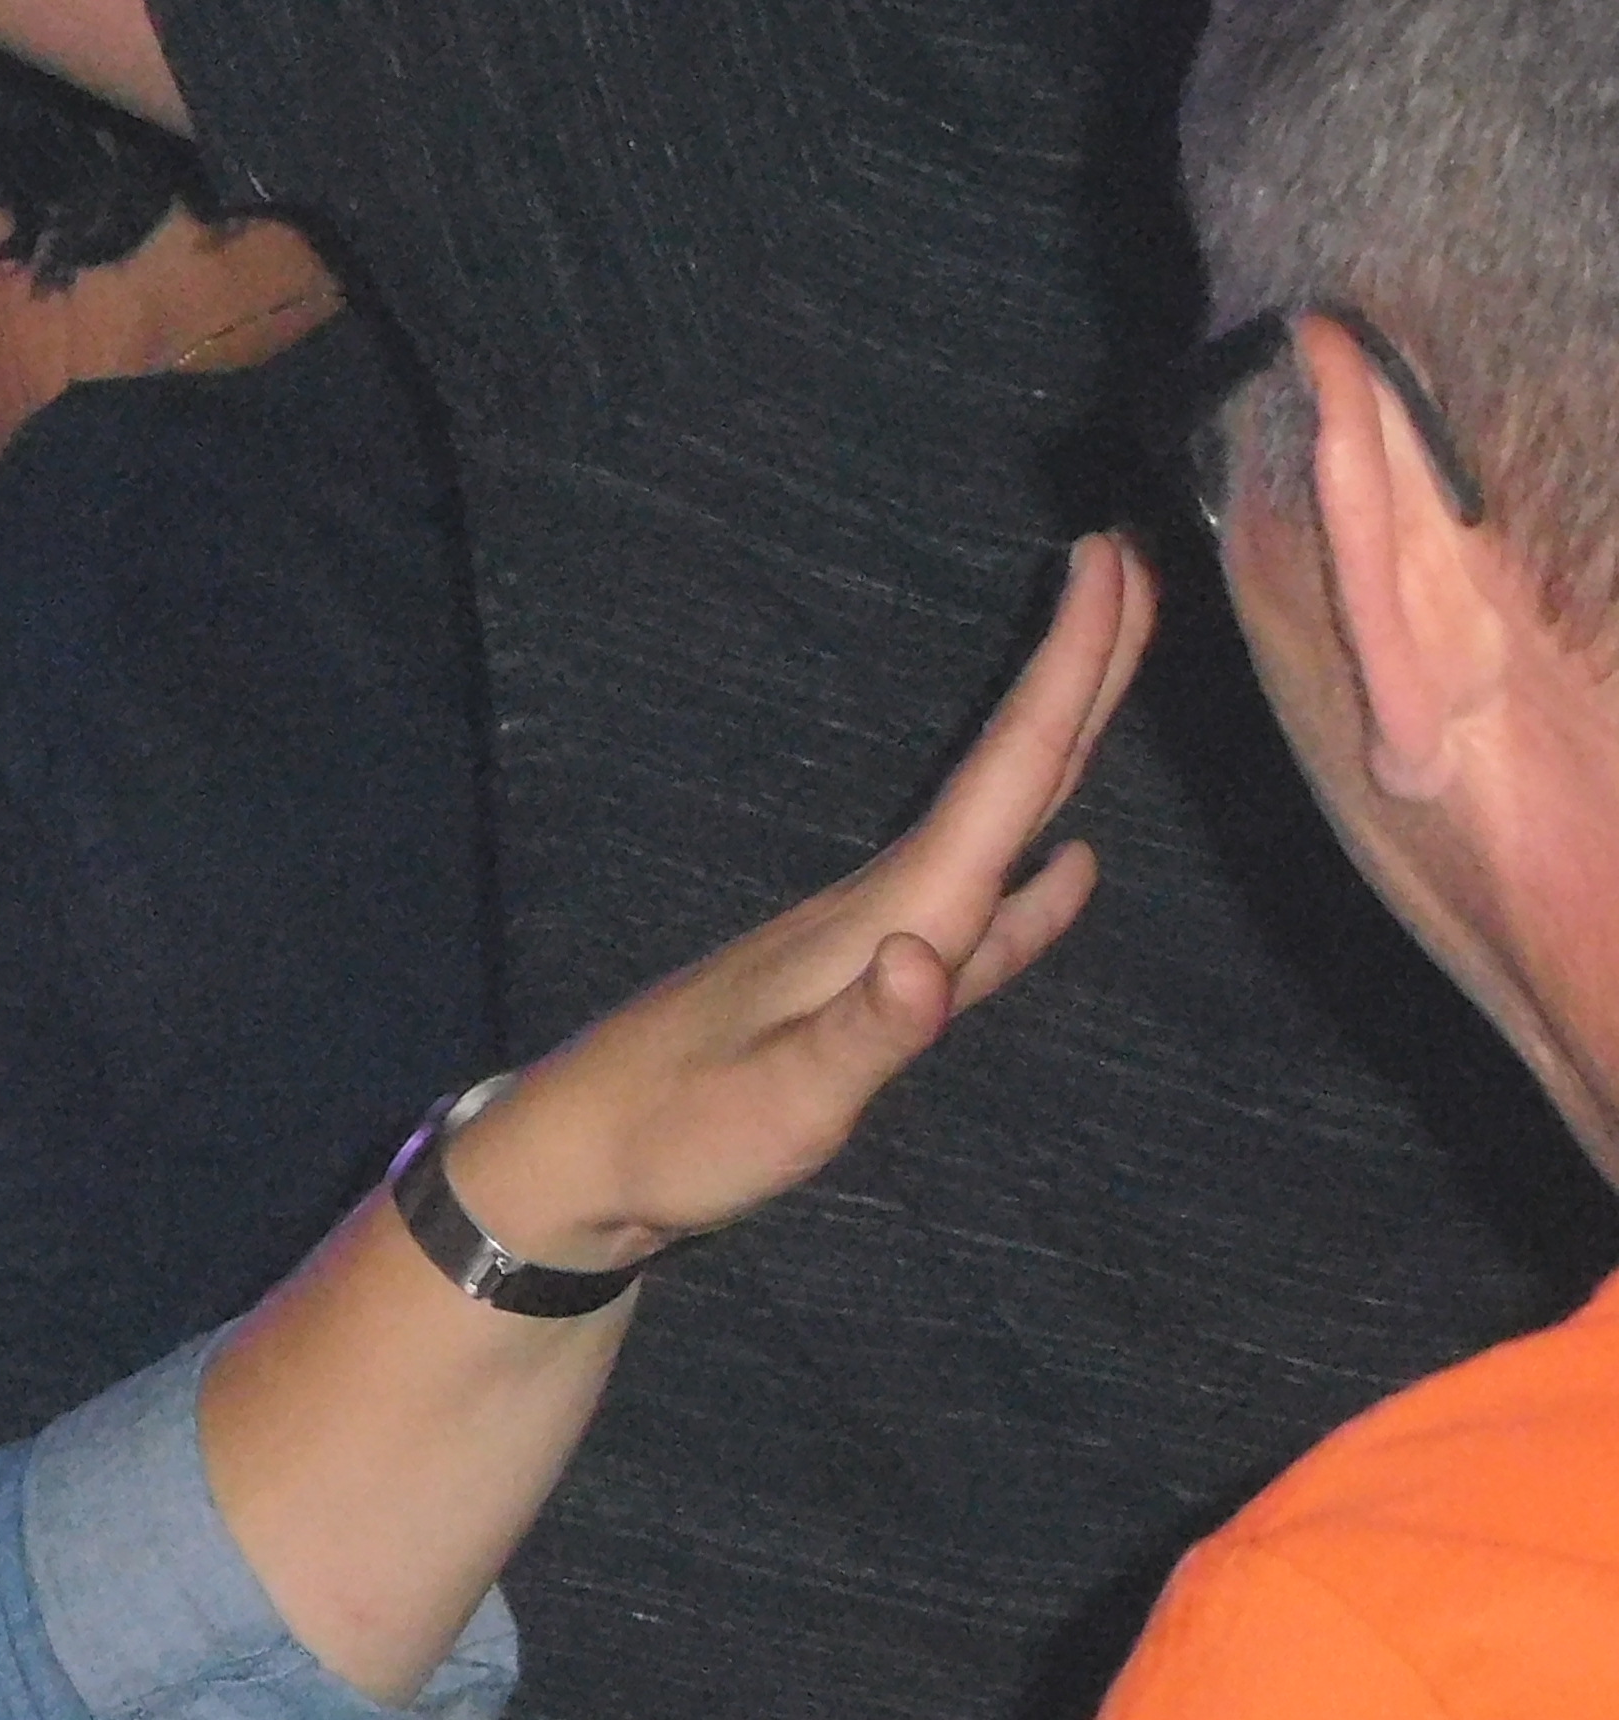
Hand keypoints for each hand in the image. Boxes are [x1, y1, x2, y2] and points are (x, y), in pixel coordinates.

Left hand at [457, 532, 1155, 1269]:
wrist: (581, 1158)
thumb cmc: (675, 1134)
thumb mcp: (777, 1101)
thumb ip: (862, 1035)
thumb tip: (932, 960)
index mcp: (887, 919)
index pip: (1004, 777)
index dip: (1069, 670)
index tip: (1112, 561)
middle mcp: (890, 910)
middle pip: (1010, 772)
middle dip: (1079, 669)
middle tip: (1137, 560)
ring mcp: (878, 945)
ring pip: (1001, 825)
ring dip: (1060, 744)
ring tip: (1114, 669)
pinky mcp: (867, 994)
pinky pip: (983, 915)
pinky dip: (1037, 886)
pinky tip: (1075, 867)